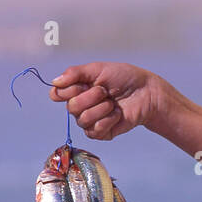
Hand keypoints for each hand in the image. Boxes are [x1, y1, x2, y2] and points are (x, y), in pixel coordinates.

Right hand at [48, 62, 162, 140]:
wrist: (147, 92)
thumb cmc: (124, 78)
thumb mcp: (99, 69)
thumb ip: (75, 73)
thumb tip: (54, 82)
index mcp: (77, 89)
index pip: (57, 94)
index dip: (68, 90)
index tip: (83, 83)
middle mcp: (80, 106)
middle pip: (70, 107)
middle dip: (91, 97)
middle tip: (105, 91)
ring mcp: (90, 120)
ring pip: (83, 120)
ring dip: (101, 108)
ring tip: (113, 103)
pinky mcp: (101, 132)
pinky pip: (95, 131)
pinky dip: (108, 120)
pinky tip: (118, 113)